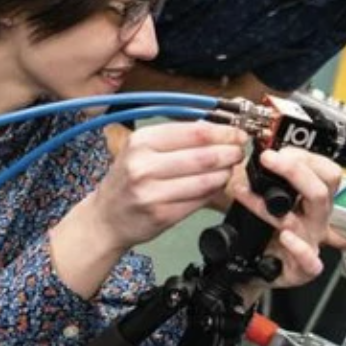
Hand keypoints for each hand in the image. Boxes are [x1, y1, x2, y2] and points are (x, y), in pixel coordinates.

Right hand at [88, 121, 249, 252]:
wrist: (105, 218)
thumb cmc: (128, 180)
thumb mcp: (142, 149)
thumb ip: (177, 137)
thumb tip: (217, 126)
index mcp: (141, 141)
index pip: (195, 132)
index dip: (224, 133)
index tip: (238, 133)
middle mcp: (143, 166)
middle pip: (204, 156)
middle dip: (230, 152)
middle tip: (239, 151)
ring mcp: (152, 193)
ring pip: (206, 180)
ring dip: (225, 173)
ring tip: (230, 168)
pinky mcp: (162, 215)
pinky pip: (200, 199)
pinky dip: (214, 190)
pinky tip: (216, 185)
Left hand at [231, 147, 340, 286]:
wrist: (253, 269)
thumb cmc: (265, 232)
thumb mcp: (269, 198)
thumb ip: (269, 177)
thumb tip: (261, 150)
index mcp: (314, 200)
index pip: (328, 173)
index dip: (307, 158)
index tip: (280, 151)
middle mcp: (316, 220)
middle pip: (320, 192)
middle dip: (294, 171)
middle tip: (268, 159)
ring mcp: (311, 243)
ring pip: (302, 220)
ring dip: (269, 205)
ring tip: (247, 193)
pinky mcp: (303, 268)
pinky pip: (309, 260)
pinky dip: (298, 247)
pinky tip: (285, 236)